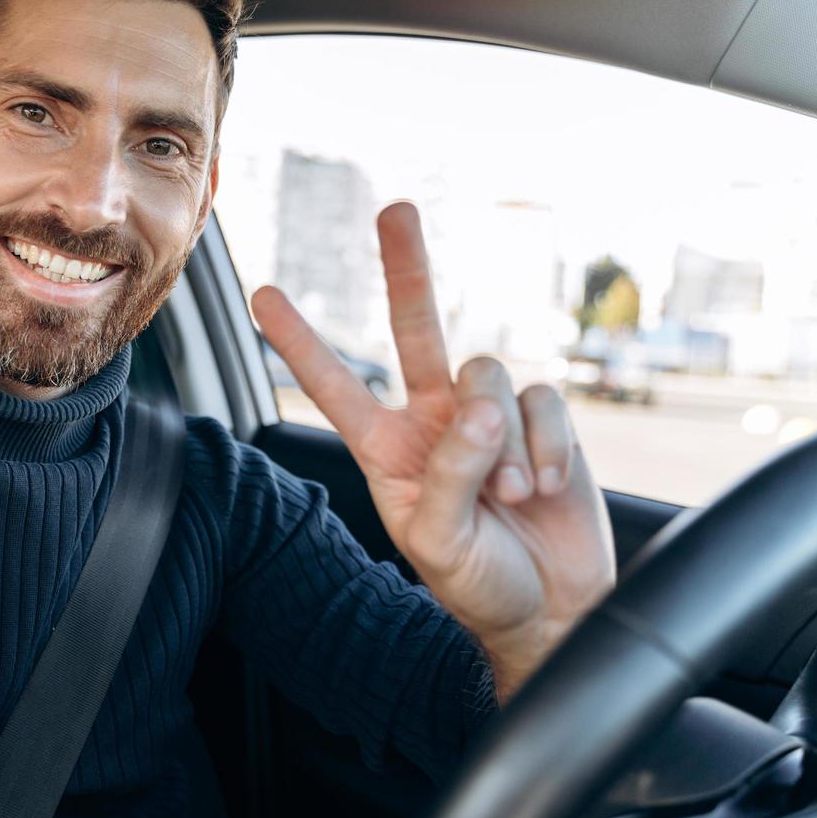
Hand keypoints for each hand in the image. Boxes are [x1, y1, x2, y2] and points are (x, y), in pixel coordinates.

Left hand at [252, 201, 614, 700]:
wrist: (554, 609)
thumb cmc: (480, 583)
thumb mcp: (439, 541)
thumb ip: (449, 472)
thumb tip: (480, 406)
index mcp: (386, 449)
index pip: (337, 385)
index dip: (301, 342)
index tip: (262, 294)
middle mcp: (433, 420)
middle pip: (416, 328)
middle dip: (406, 267)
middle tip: (395, 208)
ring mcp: (489, 416)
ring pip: (486, 372)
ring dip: (503, 440)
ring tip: (511, 497)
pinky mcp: (542, 420)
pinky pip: (542, 402)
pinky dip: (547, 447)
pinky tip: (545, 488)